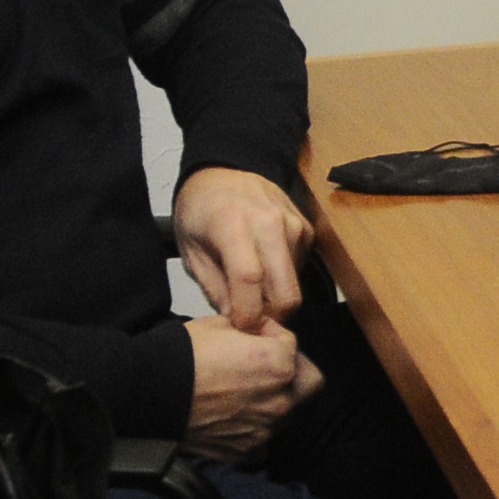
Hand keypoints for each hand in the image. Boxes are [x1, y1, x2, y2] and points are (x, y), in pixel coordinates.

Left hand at [176, 166, 310, 325]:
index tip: (239, 327)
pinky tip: (264, 269)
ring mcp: (294, 225)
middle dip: (271, 317)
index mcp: (233, 226)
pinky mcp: (307, 229)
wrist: (224, 171)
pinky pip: (300, 269)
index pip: (249, 279)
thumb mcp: (191, 251)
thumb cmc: (199, 212)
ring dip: (275, 298)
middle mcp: (270, 224)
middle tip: (250, 321)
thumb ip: (213, 287)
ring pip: (295, 285)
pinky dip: (283, 279)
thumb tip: (236, 319)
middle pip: (286, 291)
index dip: (247, 314)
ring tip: (253, 292)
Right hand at [184, 316, 317, 458]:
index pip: (291, 342)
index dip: (270, 333)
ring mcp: (263, 428)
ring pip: (288, 411)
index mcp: (278, 364)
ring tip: (245, 389)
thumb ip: (252, 329)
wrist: (149, 395)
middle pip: (308, 381)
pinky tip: (237, 417)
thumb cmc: (182, 358)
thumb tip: (260, 333)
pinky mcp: (244, 448)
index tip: (252, 333)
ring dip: (275, 399)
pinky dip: (255, 429)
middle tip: (267, 362)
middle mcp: (278, 400)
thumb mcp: (221, 323)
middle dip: (293, 369)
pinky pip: (263, 440)